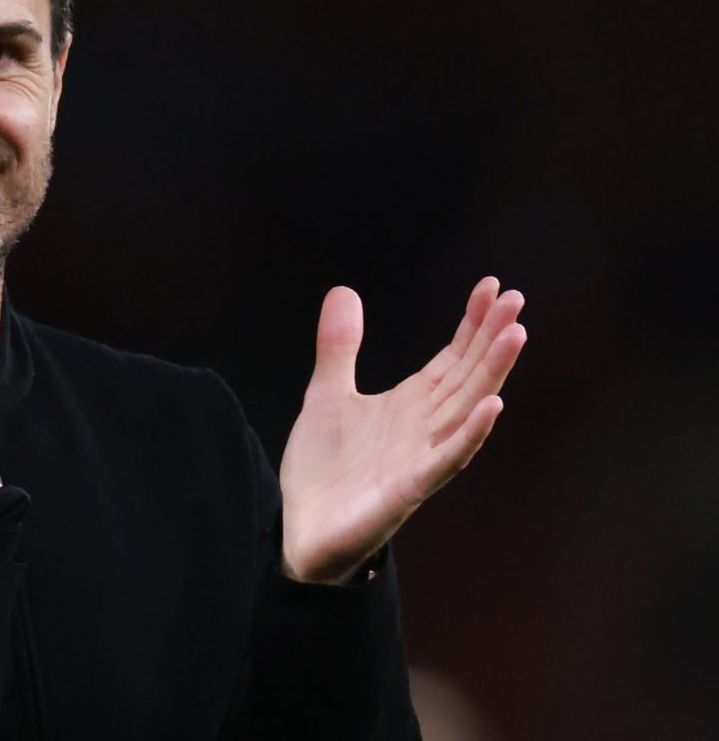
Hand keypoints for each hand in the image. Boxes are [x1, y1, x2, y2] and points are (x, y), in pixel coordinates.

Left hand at [279, 278, 525, 584]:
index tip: (492, 286)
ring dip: (492, 373)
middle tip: (516, 298)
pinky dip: (471, 434)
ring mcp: (421, 458)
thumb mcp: (325, 395)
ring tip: (516, 335)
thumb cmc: (324, 470)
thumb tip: (344, 291)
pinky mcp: (408, 488)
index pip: (451, 358)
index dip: (472, 323)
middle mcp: (424, 428)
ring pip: (466, 409)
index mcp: (409, 405)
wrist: (300, 530)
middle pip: (467, 376)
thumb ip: (339, 348)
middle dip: (491, 338)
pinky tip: (493, 406)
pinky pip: (447, 459)